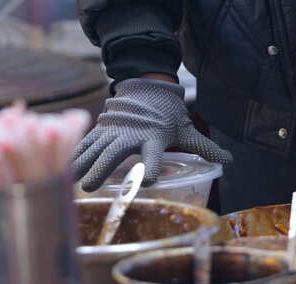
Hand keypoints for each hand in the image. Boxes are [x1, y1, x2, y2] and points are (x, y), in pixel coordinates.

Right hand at [73, 78, 232, 191]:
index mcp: (155, 136)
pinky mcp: (103, 126)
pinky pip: (87, 140)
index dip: (152, 167)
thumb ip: (204, 146)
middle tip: (90, 186)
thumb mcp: (187, 129)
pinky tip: (66, 164)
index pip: (154, 154)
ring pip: (95, 146)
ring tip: (70, 179)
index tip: (149, 180)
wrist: (149, 86)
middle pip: (115, 152)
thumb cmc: (169, 114)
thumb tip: (230, 161)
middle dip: (101, 168)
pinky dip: (76, 152)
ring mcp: (114, 128)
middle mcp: (132, 133)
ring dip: (82, 162)